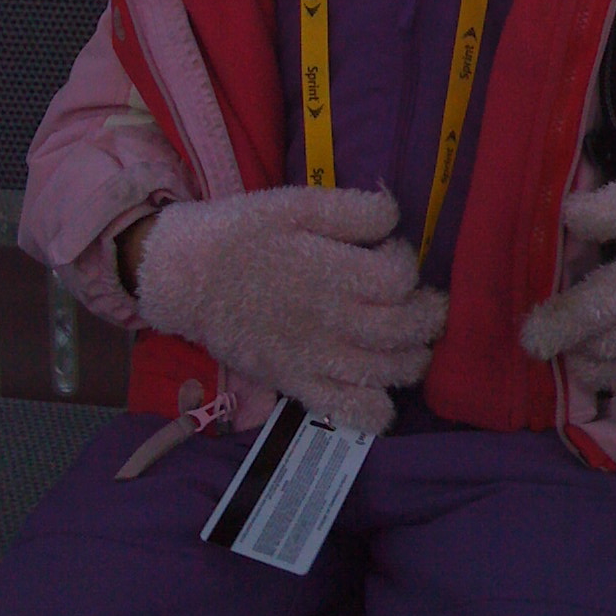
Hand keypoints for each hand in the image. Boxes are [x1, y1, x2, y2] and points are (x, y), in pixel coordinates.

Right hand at [135, 186, 446, 434]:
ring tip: (412, 339)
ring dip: (415, 357)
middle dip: (430, 313)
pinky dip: (377, 410)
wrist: (186, 276)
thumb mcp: (294, 203)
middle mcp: (332, 320)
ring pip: (390, 372)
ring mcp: (317, 358)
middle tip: (426, 300)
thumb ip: (350, 209)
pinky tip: (381, 389)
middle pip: (406, 328)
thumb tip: (394, 215)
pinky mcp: (299, 384)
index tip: (392, 250)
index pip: (400, 277)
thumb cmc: (242, 233)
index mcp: (332, 271)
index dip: (407, 260)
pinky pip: (350, 412)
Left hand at [521, 152, 615, 435]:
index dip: (555, 327)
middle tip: (555, 342)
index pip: (593, 310)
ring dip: (594, 377)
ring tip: (580, 362)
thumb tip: (565, 215)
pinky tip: (613, 402)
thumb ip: (614, 206)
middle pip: (603, 351)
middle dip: (571, 351)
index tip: (529, 339)